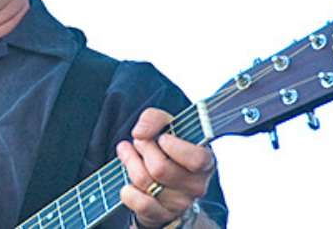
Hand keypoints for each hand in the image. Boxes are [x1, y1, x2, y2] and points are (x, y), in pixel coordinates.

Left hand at [116, 108, 215, 227]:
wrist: (163, 178)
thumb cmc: (167, 148)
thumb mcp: (165, 125)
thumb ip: (154, 118)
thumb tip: (140, 133)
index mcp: (205, 162)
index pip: (196, 159)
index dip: (174, 147)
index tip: (162, 138)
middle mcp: (196, 185)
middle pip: (160, 168)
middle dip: (143, 148)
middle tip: (140, 142)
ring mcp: (180, 203)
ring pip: (145, 181)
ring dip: (130, 162)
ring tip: (129, 153)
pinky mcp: (163, 215)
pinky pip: (140, 204)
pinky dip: (128, 191)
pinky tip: (128, 182)